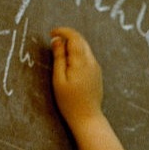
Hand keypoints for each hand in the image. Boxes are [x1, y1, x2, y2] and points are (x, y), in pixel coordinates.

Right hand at [48, 27, 139, 149]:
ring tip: (59, 52)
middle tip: (53, 40)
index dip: (63, 31)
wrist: (87, 118)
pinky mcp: (97, 73)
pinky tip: (69, 62)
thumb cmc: (69, 102)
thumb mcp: (59, 79)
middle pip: (81, 41)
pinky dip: (78, 53)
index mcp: (82, 62)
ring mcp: (96, 68)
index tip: (51, 33)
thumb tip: (57, 40)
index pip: (75, 37)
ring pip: (85, 48)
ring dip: (73, 45)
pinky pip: (87, 57)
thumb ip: (59, 58)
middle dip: (68, 36)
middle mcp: (92, 62)